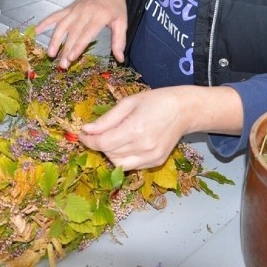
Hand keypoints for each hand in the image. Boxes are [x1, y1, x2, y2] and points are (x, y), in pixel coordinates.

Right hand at [35, 0, 127, 67]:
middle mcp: (84, 12)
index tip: (71, 57)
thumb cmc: (115, 5)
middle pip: (73, 33)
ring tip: (51, 54)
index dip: (78, 45)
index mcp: (99, 15)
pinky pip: (55, 15)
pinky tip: (37, 30)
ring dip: (55, 40)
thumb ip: (119, 40)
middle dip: (66, 49)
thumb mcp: (122, 21)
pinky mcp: (69, 8)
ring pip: (61, 25)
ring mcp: (74, 10)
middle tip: (62, 64)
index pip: (87, 32)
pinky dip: (45, 22)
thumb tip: (119, 58)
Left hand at [79, 85, 244, 170]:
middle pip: (109, 153)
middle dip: (98, 144)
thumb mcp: (128, 103)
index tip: (82, 133)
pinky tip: (127, 144)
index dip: (88, 140)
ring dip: (109, 152)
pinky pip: (131, 165)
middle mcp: (143, 147)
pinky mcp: (156, 162)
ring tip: (113, 137)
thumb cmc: (156, 101)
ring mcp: (151, 157)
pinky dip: (123, 157)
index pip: (103, 143)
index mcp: (135, 129)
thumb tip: (86, 129)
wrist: (184, 110)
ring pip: (118, 163)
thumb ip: (106, 119)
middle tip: (96, 132)